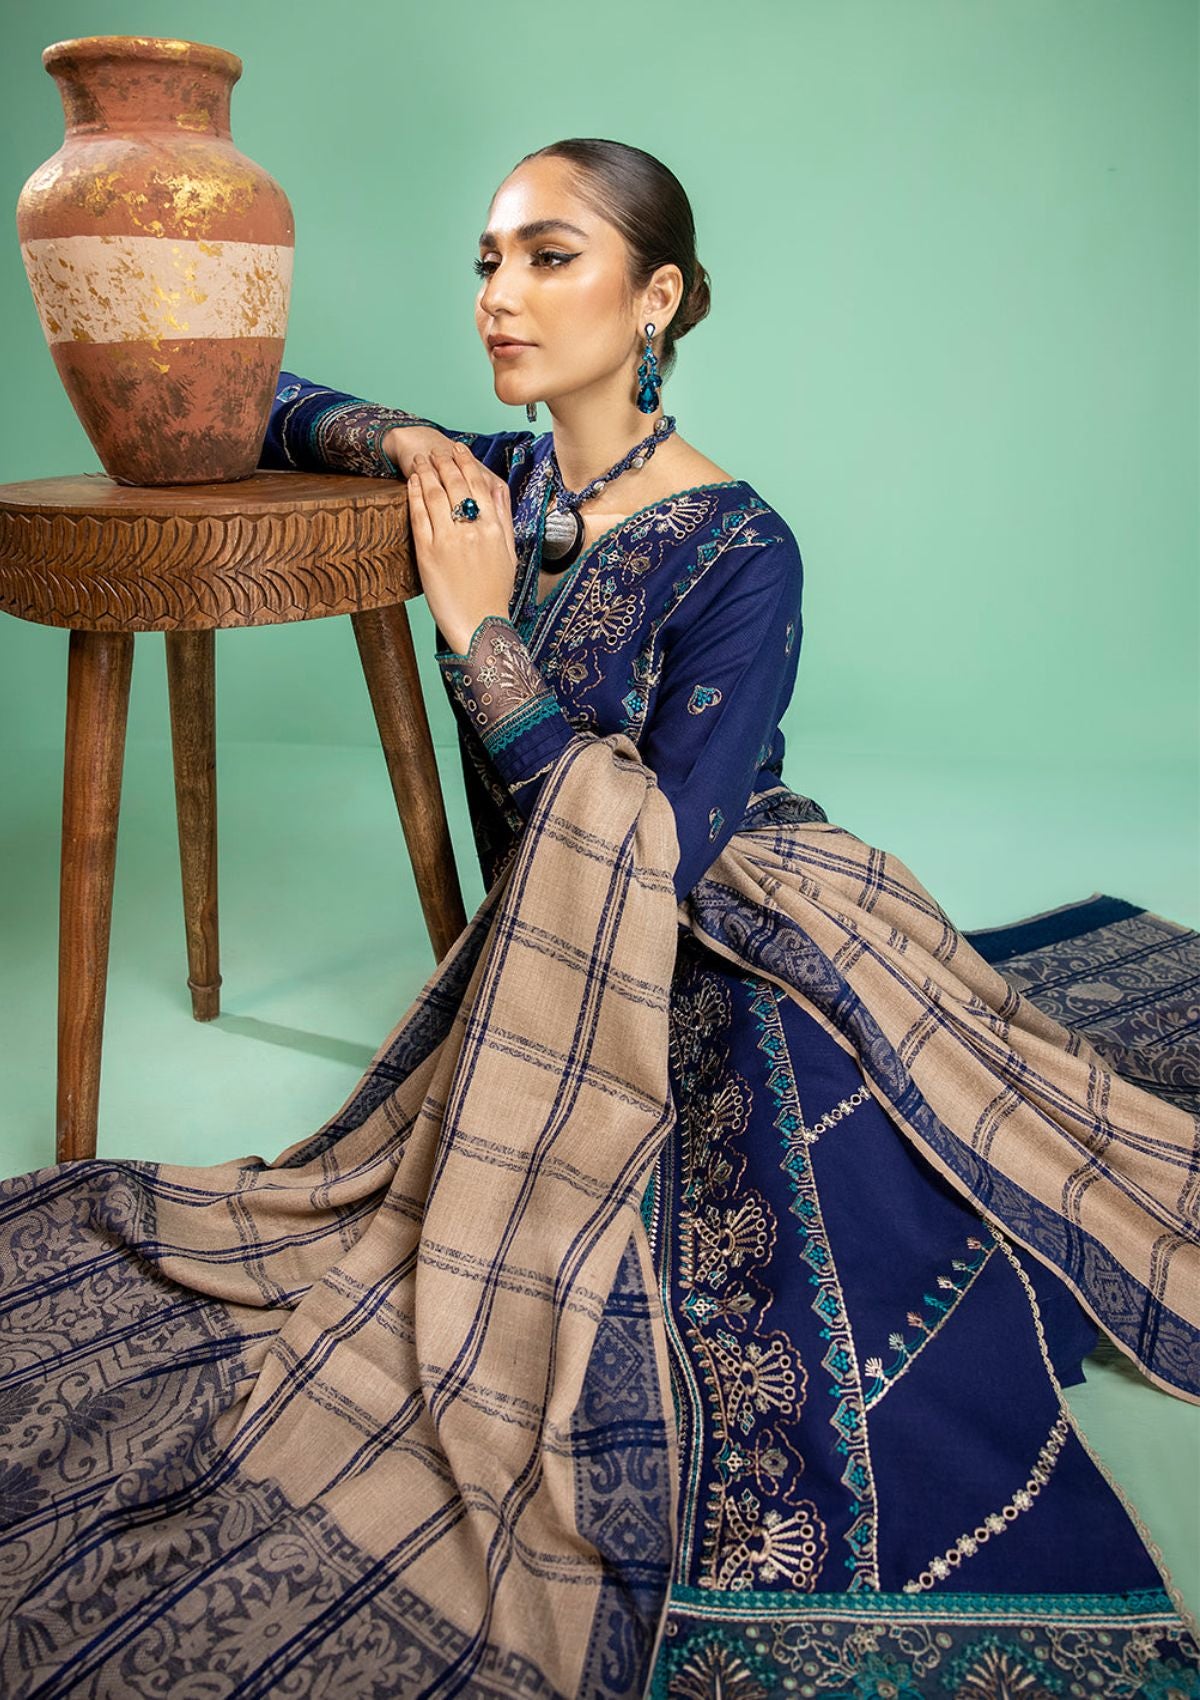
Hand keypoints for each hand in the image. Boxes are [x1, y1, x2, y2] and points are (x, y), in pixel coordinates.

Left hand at [406, 442, 517, 652]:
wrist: (480, 625)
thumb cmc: (495, 593)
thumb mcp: (508, 553)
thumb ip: (502, 518)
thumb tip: (498, 490)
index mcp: (493, 529)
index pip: (478, 484)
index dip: (465, 462)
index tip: (457, 449)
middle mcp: (472, 530)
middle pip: (455, 484)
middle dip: (443, 461)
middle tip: (434, 450)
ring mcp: (449, 540)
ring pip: (435, 494)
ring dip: (426, 471)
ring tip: (420, 460)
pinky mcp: (428, 553)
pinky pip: (419, 515)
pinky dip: (415, 494)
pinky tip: (412, 482)